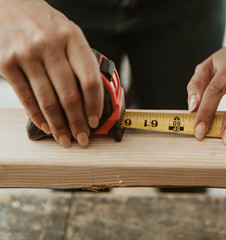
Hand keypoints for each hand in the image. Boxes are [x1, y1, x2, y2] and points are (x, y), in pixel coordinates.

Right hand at [0, 0, 102, 146]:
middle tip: (82, 137)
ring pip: (47, 100)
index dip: (94, 105)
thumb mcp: (68, 33)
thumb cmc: (43, 22)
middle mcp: (50, 45)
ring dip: (58, 125)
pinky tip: (46, 126)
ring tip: (65, 138)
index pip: (89, 79)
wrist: (7, 3)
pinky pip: (25, 97)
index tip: (95, 120)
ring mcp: (26, 54)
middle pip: (69, 94)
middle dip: (77, 122)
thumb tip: (93, 97)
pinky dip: (37, 115)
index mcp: (72, 37)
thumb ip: (80, 60)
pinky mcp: (6, 63)